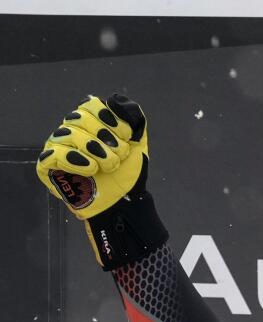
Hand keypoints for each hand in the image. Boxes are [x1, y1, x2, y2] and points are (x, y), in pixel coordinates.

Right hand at [35, 94, 166, 268]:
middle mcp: (71, 132)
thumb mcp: (138, 146)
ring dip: (95, 149)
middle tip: (120, 155)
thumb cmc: (128, 176)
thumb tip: (118, 100)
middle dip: (105, 136)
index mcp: (90, 125)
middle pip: (79, 117)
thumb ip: (134, 120)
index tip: (127, 136)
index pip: (91, 105)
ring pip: (68, 134)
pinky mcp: (48, 167)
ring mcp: (58, 148)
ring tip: (109, 165)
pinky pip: (54, 153)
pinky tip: (91, 169)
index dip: (109, 118)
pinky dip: (75, 159)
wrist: (124, 204)